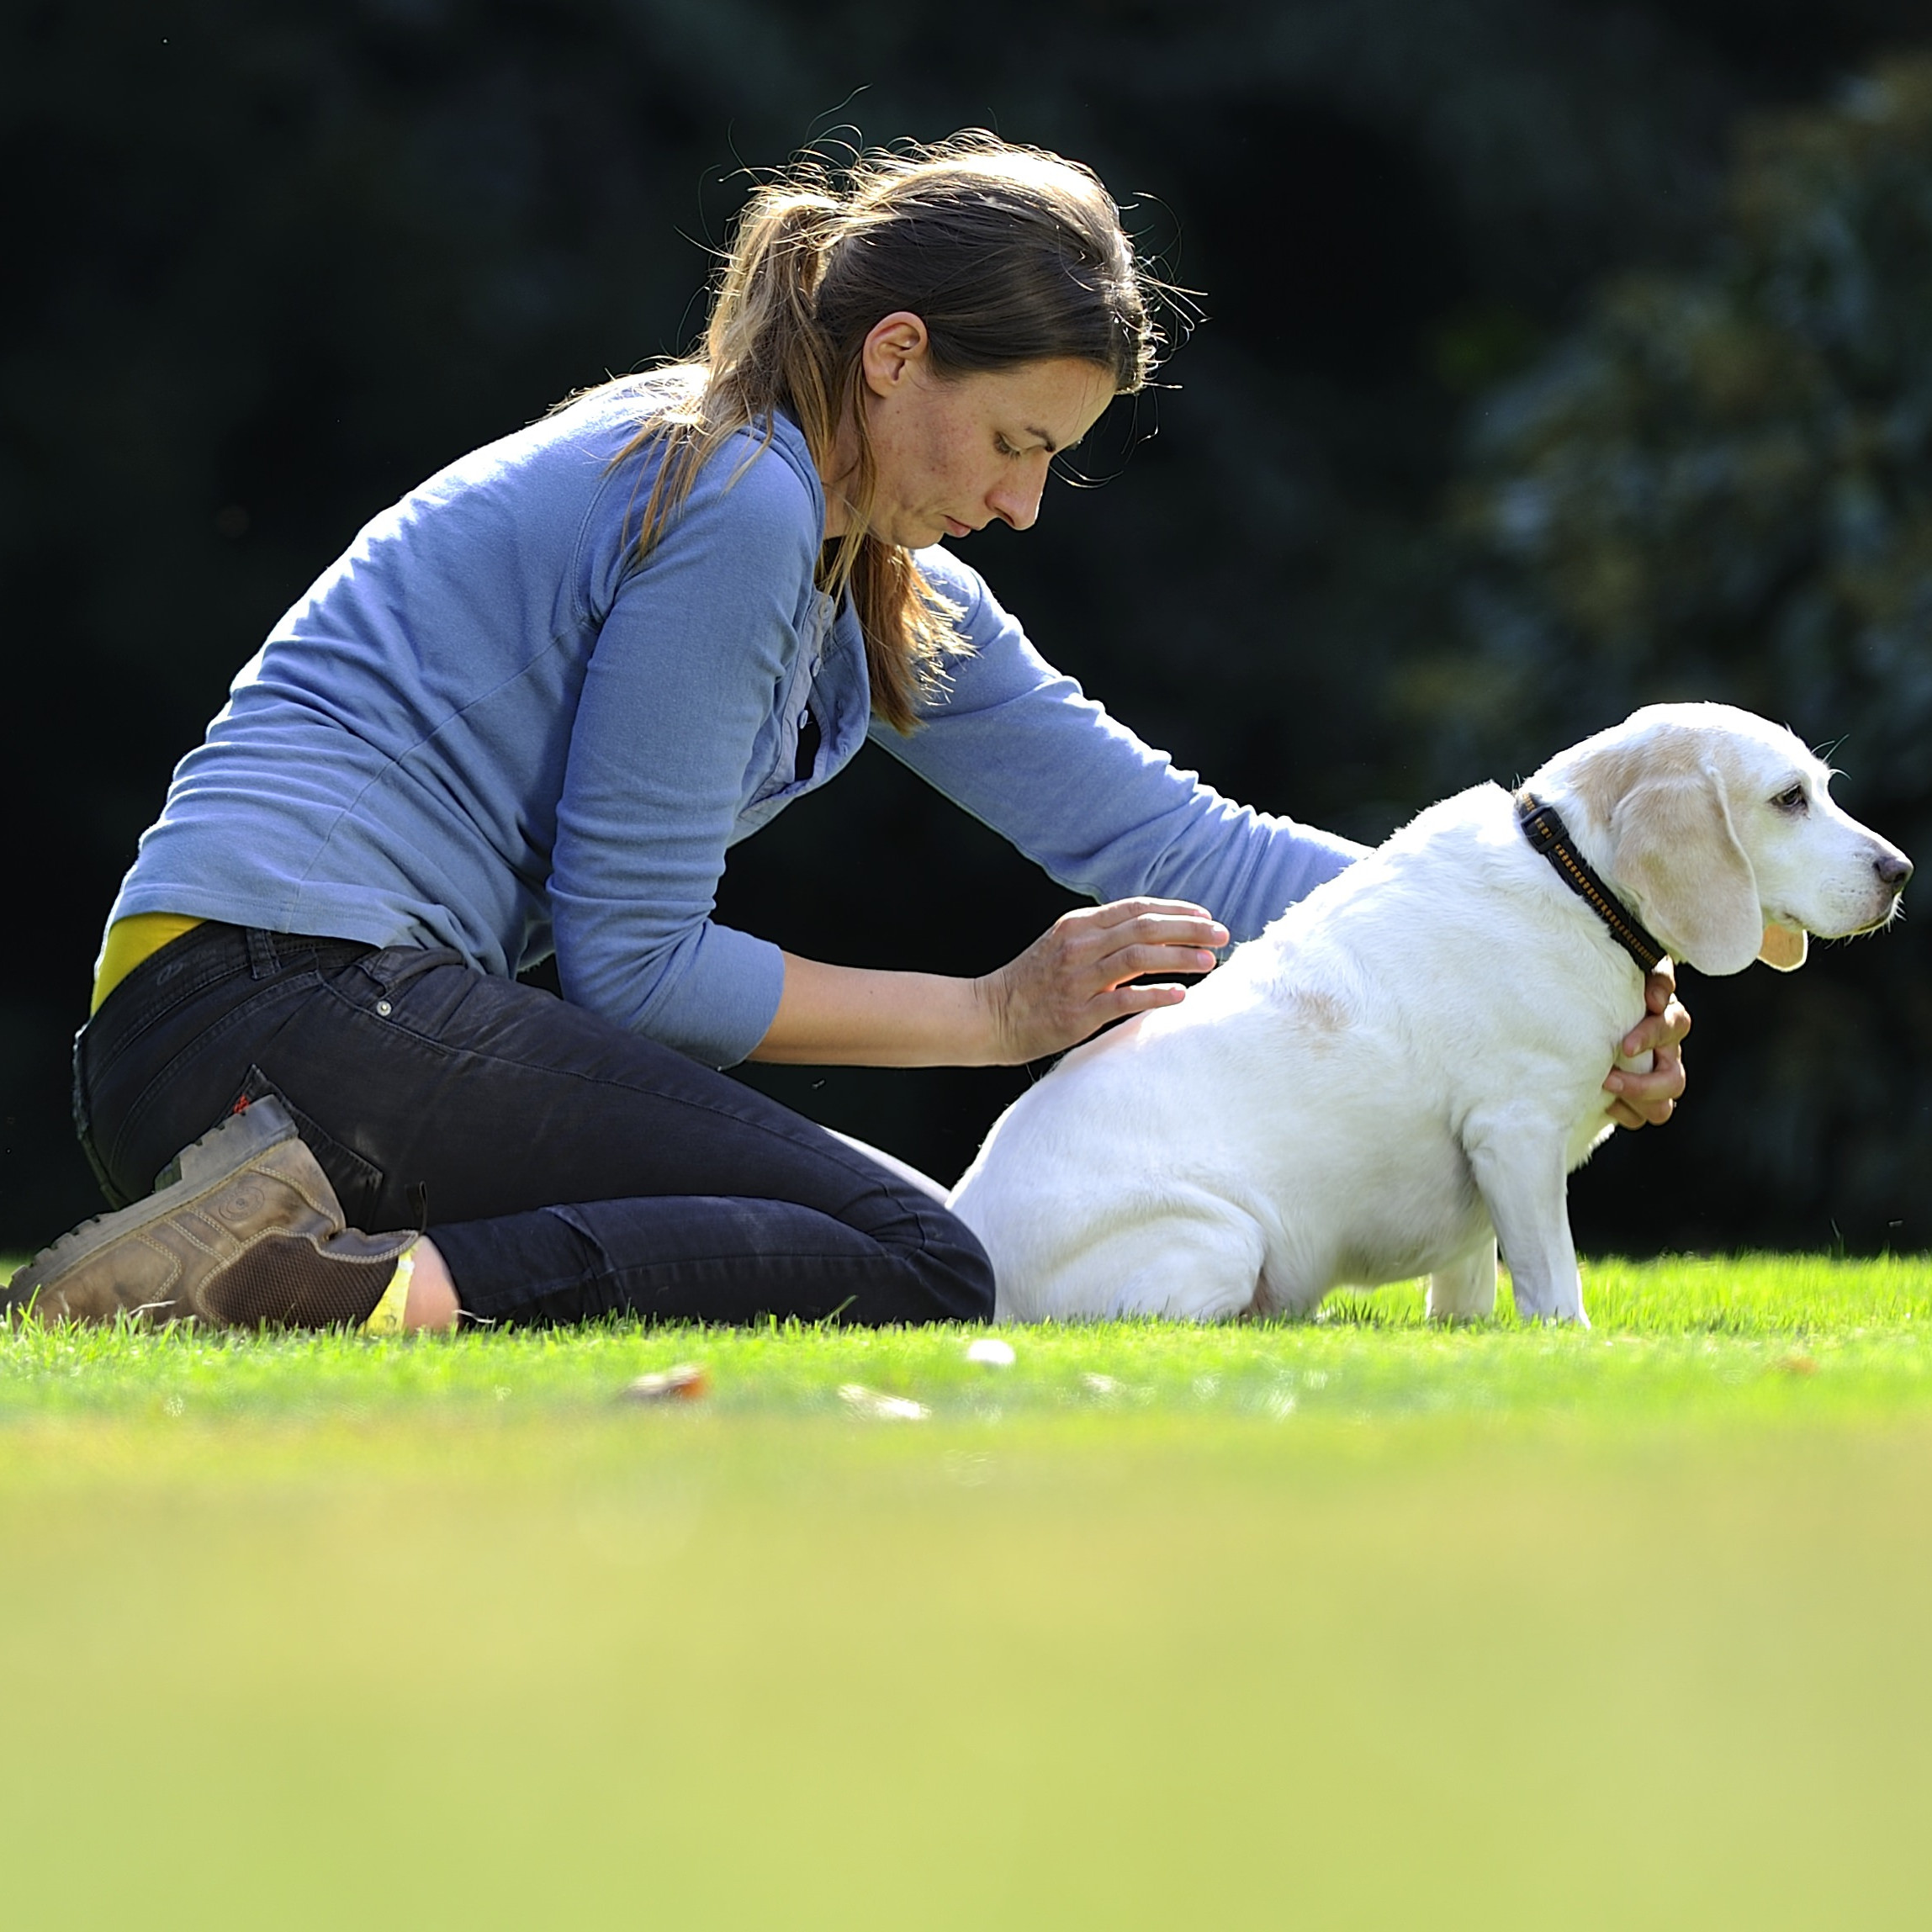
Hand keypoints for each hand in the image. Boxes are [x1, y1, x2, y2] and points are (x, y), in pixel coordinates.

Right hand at [977, 898, 1227, 1063]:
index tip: (1205, 916)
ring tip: (1210, 961)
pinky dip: (1156, 995)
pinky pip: (1124, 999)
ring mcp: (1078, 978)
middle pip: (1145, 927)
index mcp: (1078, 925)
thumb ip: (1102, 939)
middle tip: (1221, 934)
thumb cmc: (1031, 984)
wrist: (988, 1015)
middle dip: (1189, 928)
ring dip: (1180, 957)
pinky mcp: (1078, 1012)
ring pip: (1139, 957)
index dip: (1175, 909)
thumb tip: (1151, 937)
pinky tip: (1180, 995)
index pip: (1136, 907)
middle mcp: (1079, 945)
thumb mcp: (1063, 947)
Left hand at [1603, 962, 1690, 1129]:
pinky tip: (1604, 1100)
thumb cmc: (1618, 992)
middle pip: (1674, 1082)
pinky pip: (1639, 1118)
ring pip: (1662, 1108)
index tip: (1624, 1046)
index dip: (1651, 1038)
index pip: (1674, 1028)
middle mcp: (1668, 1055)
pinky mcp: (1638, 1099)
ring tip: (1605, 1089)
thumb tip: (1656, 999)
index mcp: (1669, 1021)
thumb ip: (1653, 978)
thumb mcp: (1636, 976)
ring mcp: (1656, 1080)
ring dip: (1635, 1103)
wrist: (1598, 1014)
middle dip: (1642, 1085)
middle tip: (1609, 1078)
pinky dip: (1623, 1113)